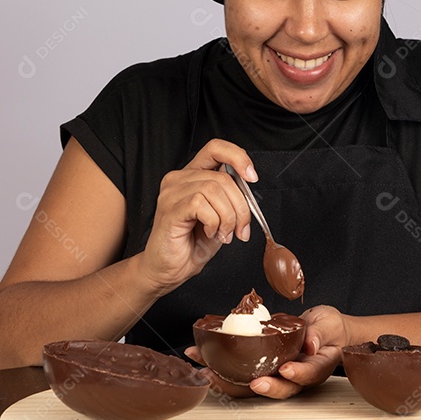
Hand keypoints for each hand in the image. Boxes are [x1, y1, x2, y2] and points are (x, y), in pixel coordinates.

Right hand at [135, 139, 256, 294]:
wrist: (168, 270)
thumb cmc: (191, 245)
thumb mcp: (220, 218)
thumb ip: (231, 199)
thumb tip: (250, 190)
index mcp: (192, 176)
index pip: (216, 149)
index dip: (238, 157)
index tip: (252, 177)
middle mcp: (179, 179)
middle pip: (223, 177)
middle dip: (241, 207)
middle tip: (241, 230)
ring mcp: (171, 193)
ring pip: (215, 190)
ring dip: (229, 217)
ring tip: (224, 234)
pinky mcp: (169, 208)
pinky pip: (201, 204)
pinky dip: (215, 222)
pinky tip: (211, 233)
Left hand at [186, 305, 351, 399]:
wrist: (324, 331)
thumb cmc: (330, 329)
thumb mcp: (330, 323)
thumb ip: (320, 332)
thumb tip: (311, 344)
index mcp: (315, 368)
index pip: (308, 375)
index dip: (297, 374)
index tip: (286, 370)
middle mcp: (294, 377)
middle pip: (278, 389)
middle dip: (260, 387)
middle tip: (249, 382)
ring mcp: (275, 374)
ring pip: (252, 385)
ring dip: (228, 381)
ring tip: (207, 372)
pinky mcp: (260, 366)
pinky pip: (240, 371)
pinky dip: (220, 366)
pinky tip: (201, 357)